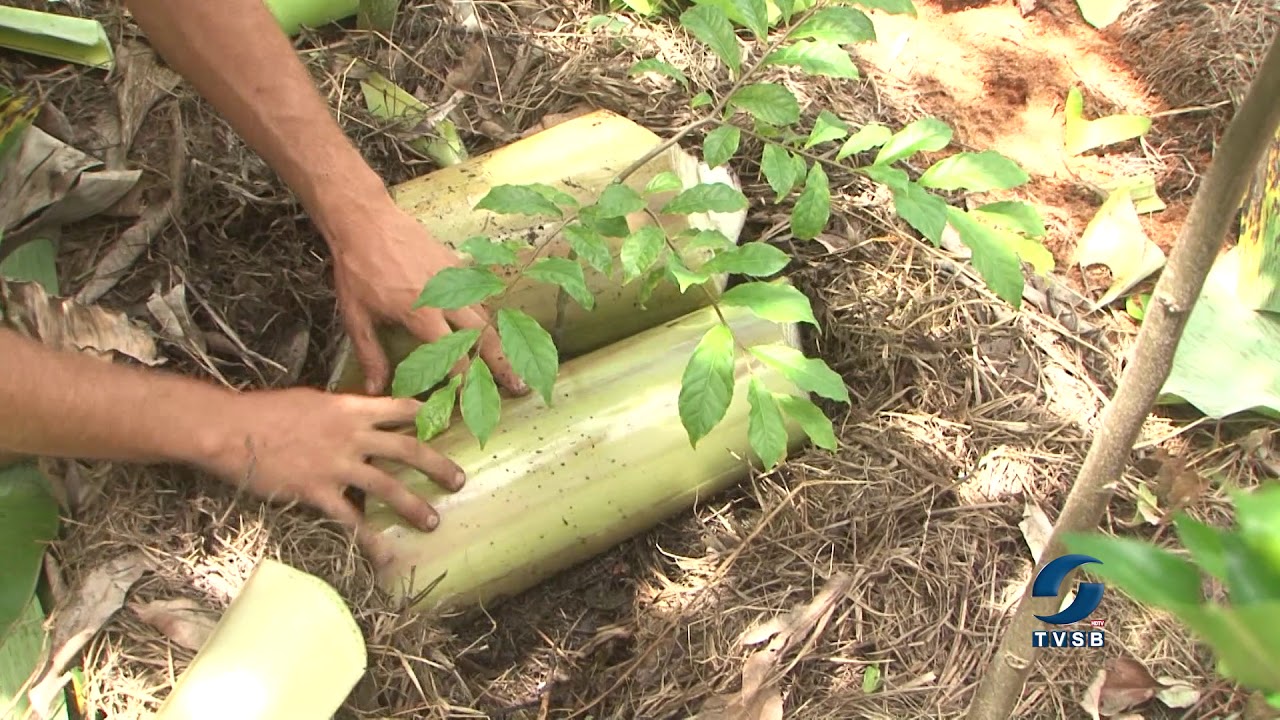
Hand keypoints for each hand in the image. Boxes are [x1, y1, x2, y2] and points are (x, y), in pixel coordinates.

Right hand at [198, 387, 457, 563]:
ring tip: (433, 520)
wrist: (231, 429)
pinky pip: (350, 520)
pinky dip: (370, 540)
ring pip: (388, 486)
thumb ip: (341, 412)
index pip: (403, 408)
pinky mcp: (317, 491)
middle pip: (408, 448)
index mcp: (351, 408)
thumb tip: (360, 416)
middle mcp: (352, 435)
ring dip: (415, 505)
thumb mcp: (313, 401)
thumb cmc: (266, 412)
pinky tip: (384, 556)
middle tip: (459, 480)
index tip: (452, 424)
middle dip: (438, 465)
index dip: (430, 415)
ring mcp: (336, 464)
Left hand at [325, 200, 527, 396]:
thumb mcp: (356, 316)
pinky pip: (478, 292)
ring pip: (486, 314)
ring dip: (501, 340)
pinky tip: (491, 325)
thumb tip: (376, 390)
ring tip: (513, 361)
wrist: (365, 221)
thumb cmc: (357, 270)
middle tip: (518, 387)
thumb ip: (371, 355)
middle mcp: (446, 298)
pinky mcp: (455, 263)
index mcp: (422, 315)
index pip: (453, 356)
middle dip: (502, 364)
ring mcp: (455, 278)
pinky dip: (488, 312)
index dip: (465, 381)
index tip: (472, 401)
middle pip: (484, 337)